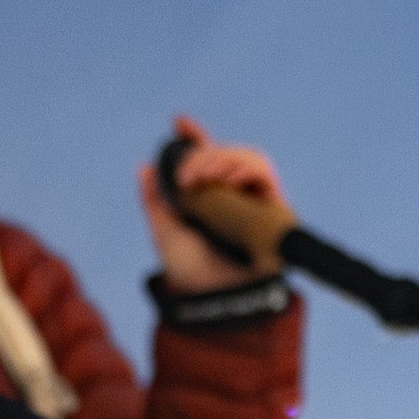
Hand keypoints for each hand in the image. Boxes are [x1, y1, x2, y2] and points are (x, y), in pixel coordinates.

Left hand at [137, 114, 288, 293]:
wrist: (211, 296)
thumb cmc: (188, 271)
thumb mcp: (164, 231)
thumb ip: (154, 201)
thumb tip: (144, 167)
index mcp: (209, 198)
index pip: (206, 158)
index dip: (194, 137)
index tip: (179, 122)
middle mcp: (234, 196)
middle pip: (226, 153)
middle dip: (205, 153)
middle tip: (187, 175)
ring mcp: (254, 200)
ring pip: (247, 157)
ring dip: (224, 158)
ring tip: (205, 176)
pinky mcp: (273, 208)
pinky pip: (264, 172)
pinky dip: (245, 167)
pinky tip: (228, 178)